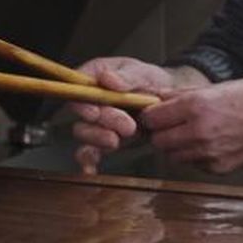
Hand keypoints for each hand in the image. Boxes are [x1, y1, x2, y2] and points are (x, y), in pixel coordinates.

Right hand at [68, 58, 206, 174]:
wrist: (164, 103)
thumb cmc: (149, 81)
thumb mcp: (143, 73)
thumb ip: (127, 76)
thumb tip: (108, 79)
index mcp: (94, 76)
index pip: (78, 87)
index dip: (83, 101)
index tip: (95, 112)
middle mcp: (90, 99)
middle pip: (82, 113)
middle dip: (102, 123)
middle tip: (127, 127)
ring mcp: (95, 122)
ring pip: (84, 133)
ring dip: (99, 139)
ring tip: (118, 140)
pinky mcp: (102, 139)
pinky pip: (90, 151)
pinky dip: (88, 161)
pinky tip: (90, 169)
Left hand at [140, 76, 242, 174]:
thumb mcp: (221, 86)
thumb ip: (185, 95)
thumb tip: (159, 97)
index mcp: (197, 106)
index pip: (151, 118)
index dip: (150, 115)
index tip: (154, 112)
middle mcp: (199, 132)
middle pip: (157, 140)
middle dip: (160, 132)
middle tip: (170, 124)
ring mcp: (208, 153)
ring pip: (172, 155)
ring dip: (175, 145)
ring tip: (190, 132)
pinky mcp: (218, 168)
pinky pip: (192, 163)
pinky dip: (193, 155)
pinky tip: (208, 142)